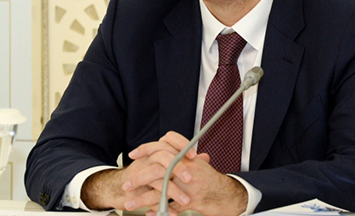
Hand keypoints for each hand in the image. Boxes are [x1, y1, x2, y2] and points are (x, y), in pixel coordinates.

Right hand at [80, 133, 195, 212]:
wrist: (121, 188)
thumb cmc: (146, 174)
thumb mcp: (168, 166)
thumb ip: (186, 162)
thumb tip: (204, 157)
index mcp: (157, 150)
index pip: (169, 139)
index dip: (181, 144)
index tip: (193, 156)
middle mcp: (148, 159)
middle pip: (163, 156)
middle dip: (178, 168)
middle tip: (190, 179)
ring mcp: (141, 173)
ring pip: (157, 178)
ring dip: (173, 191)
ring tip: (186, 201)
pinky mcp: (135, 190)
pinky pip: (150, 197)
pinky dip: (162, 206)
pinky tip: (173, 213)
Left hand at [129, 132, 248, 215]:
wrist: (227, 195)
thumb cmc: (211, 180)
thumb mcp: (196, 165)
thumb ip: (181, 160)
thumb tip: (165, 154)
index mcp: (186, 157)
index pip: (163, 145)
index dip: (147, 148)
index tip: (133, 154)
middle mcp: (187, 168)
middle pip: (158, 169)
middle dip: (139, 178)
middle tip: (127, 184)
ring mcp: (190, 185)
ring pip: (161, 190)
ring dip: (143, 198)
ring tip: (129, 203)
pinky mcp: (192, 200)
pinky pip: (172, 206)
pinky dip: (159, 210)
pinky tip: (150, 213)